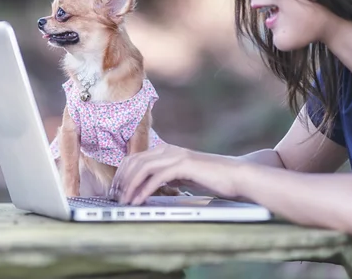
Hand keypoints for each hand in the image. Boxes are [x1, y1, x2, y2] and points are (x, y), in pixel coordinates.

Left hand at [109, 143, 241, 204]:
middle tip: (115, 198)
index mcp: (165, 151)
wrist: (236, 176)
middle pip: (134, 161)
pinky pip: (157, 177)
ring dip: (130, 186)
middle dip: (121, 181)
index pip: (134, 159)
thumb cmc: (211, 179)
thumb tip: (146, 189)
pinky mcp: (183, 165)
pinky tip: (139, 201)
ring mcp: (175, 156)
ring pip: (142, 168)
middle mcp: (167, 150)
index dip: (121, 175)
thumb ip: (165, 178)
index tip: (115, 191)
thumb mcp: (181, 177)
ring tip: (124, 202)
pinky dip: (144, 190)